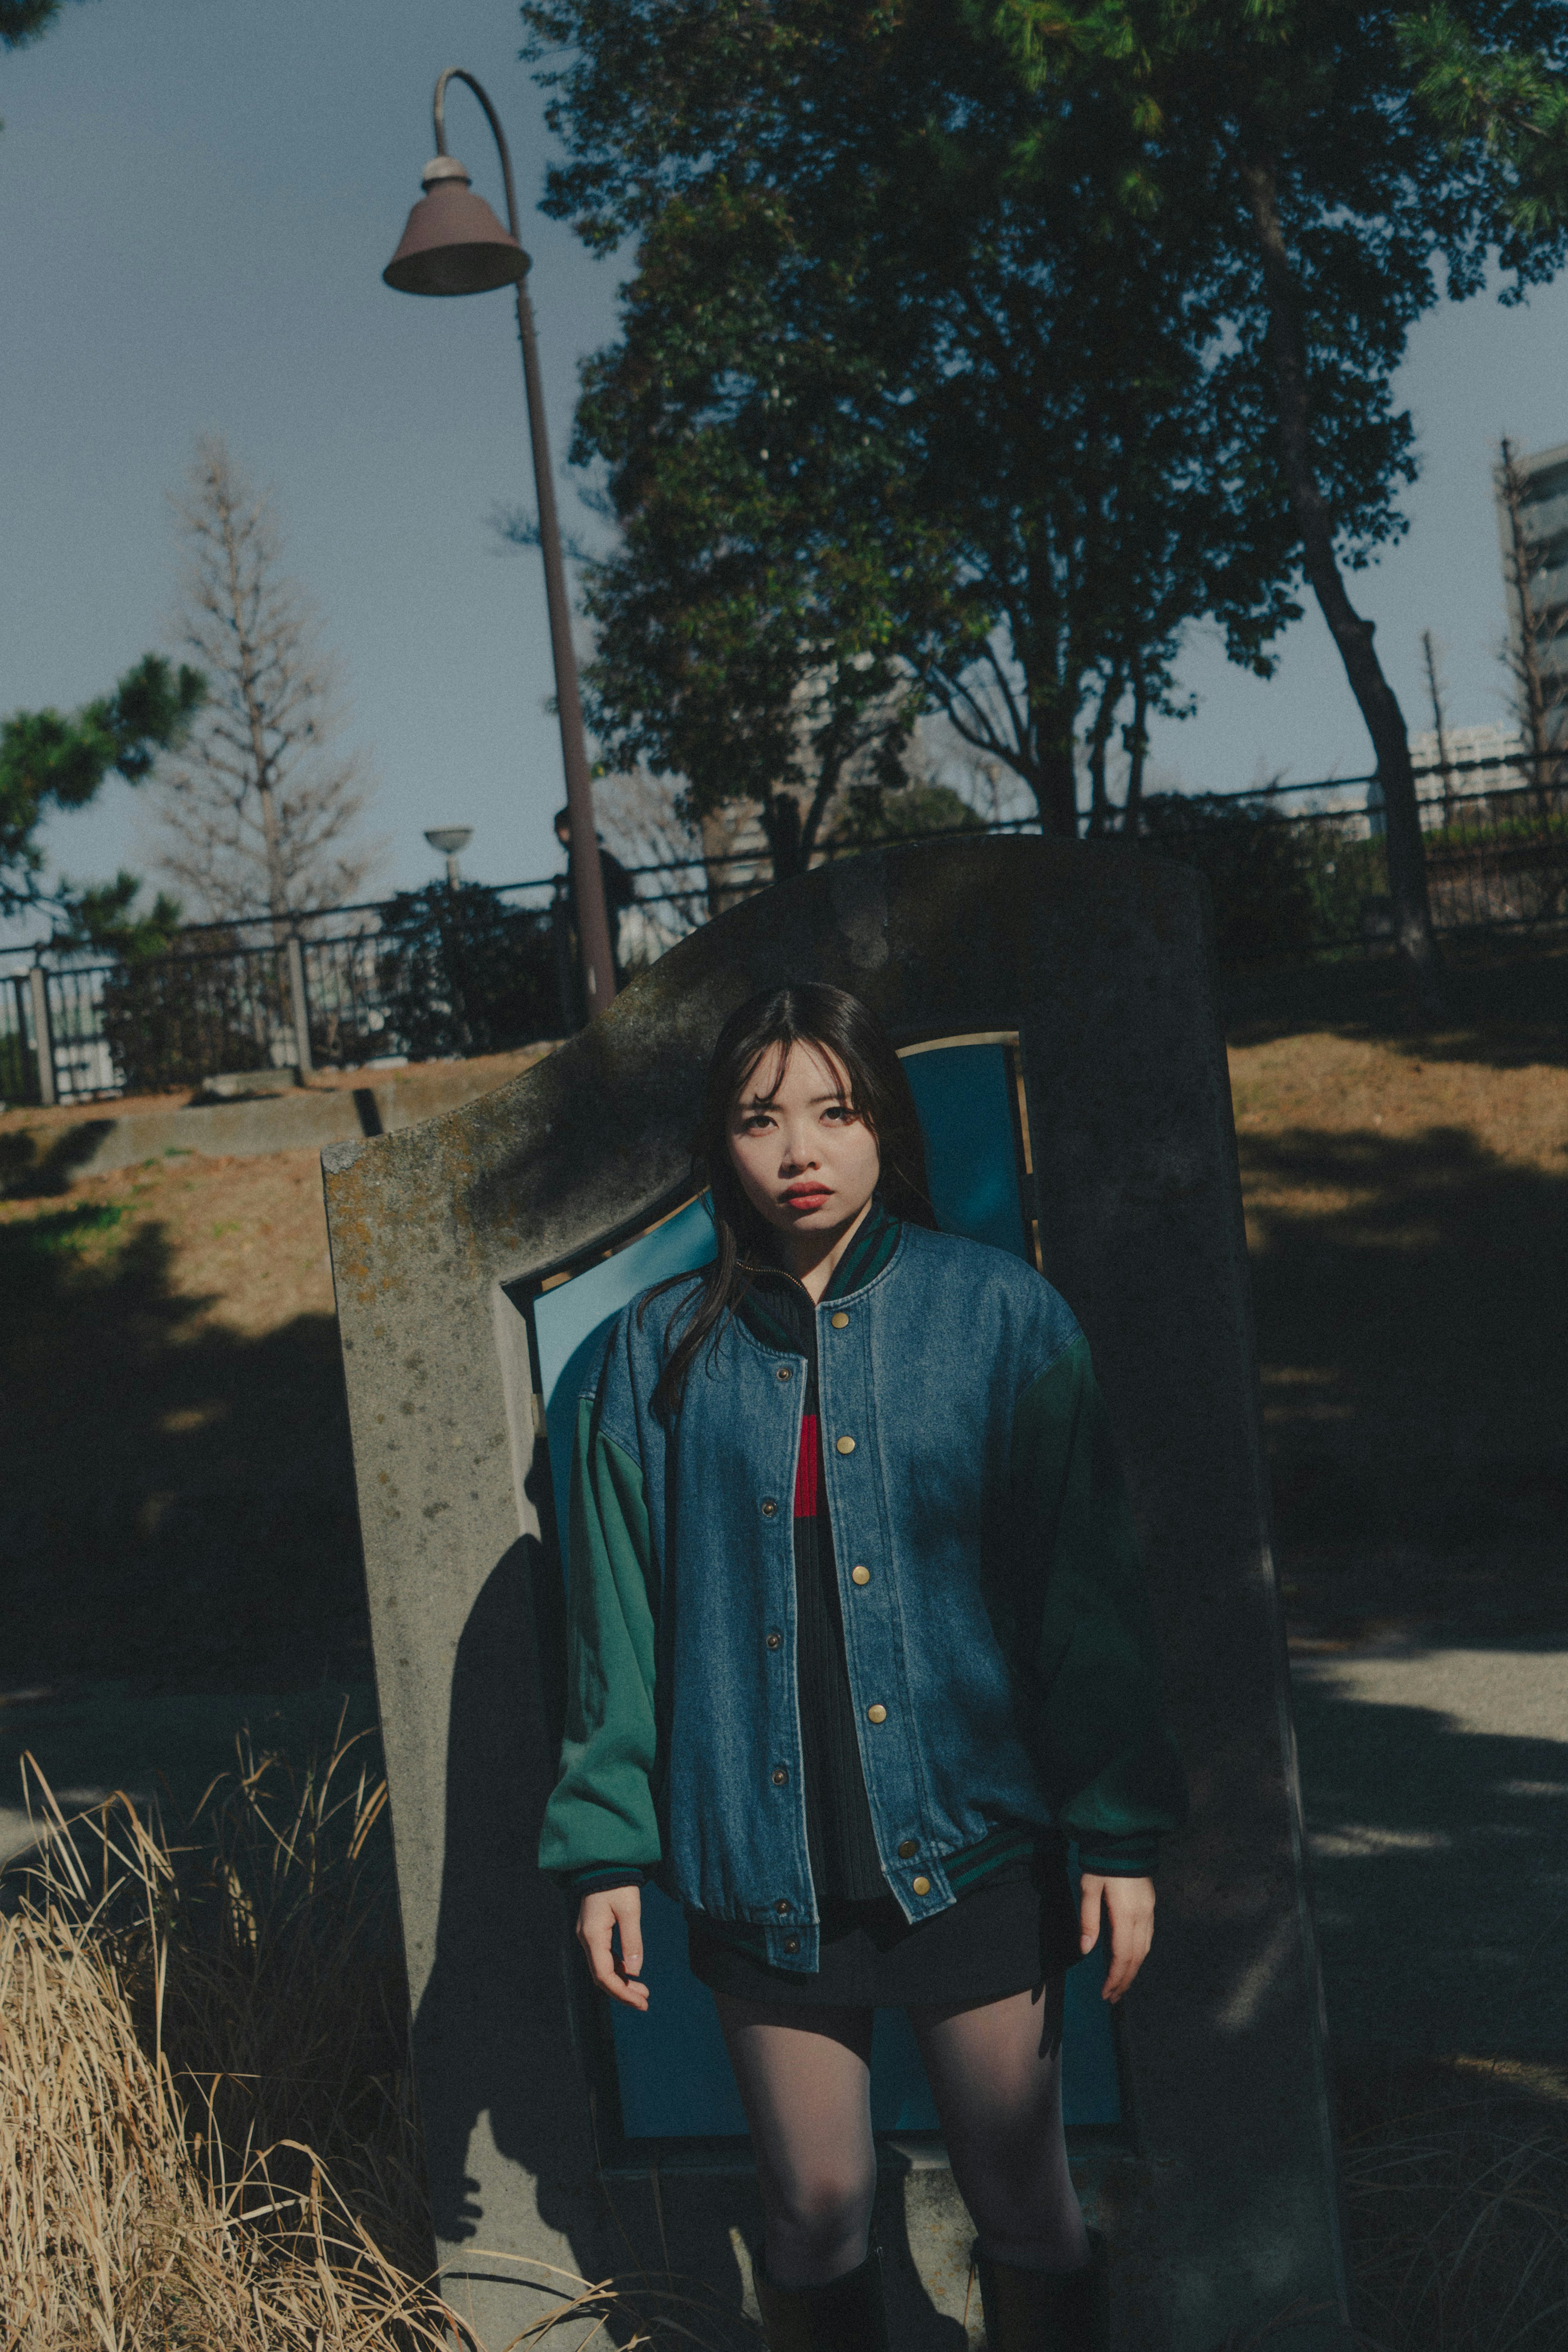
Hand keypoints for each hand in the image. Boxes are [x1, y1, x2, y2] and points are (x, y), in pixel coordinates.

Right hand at [576, 1886, 648, 2010]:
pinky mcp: (593, 1931)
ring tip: (643, 1991)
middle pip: (601, 1976)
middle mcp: (586, 1939)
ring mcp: (588, 1935)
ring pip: (602, 1968)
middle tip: (645, 2001)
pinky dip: (617, 1968)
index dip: (622, 1993)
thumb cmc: (617, 1883)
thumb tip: (635, 1971)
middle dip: (623, 1992)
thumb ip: (632, 1940)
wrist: (603, 1862)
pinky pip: (603, 1957)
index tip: (642, 2003)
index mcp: (593, 1935)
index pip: (604, 1975)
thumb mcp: (629, 1910)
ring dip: (621, 1982)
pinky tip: (631, 1972)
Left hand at [1078, 1873, 1153, 2002]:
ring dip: (1133, 1970)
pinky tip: (1130, 1961)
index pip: (1122, 1955)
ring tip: (1121, 1986)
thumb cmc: (1102, 1862)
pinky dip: (1139, 1955)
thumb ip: (1088, 1920)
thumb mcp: (1088, 1888)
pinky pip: (1148, 1938)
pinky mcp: (1151, 1906)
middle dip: (1124, 1980)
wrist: (1125, 1839)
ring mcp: (1150, 1912)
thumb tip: (1084, 1951)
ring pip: (1145, 1950)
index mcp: (1126, 1914)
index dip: (1115, 1977)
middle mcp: (1142, 1917)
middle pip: (1136, 1958)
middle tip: (1112, 1998)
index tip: (1105, 1993)